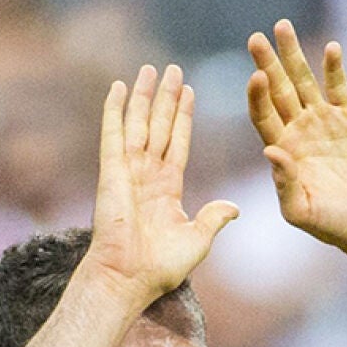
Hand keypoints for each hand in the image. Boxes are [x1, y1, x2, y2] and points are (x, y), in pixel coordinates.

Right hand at [83, 65, 239, 303]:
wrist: (131, 277)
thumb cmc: (161, 267)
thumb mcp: (198, 239)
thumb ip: (213, 218)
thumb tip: (235, 207)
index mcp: (167, 189)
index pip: (177, 142)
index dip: (183, 117)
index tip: (189, 91)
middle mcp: (147, 175)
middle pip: (159, 126)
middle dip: (166, 98)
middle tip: (172, 69)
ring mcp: (128, 171)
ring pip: (139, 123)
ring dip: (145, 95)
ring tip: (151, 69)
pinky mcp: (111, 171)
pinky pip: (113, 133)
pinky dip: (114, 109)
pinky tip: (118, 87)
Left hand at [247, 20, 346, 253]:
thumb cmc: (333, 224)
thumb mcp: (301, 211)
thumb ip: (284, 184)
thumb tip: (270, 151)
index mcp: (281, 149)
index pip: (262, 114)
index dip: (257, 95)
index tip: (256, 77)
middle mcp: (298, 129)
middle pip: (277, 89)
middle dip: (267, 63)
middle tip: (255, 38)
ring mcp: (324, 121)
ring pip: (304, 81)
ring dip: (294, 54)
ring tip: (282, 26)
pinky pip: (339, 87)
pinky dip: (335, 68)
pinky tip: (331, 48)